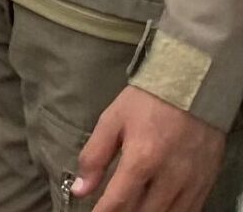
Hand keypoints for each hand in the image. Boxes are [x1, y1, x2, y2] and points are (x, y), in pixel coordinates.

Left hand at [72, 85, 226, 211]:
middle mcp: (170, 176)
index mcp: (142, 159)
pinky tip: (157, 208)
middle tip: (111, 209)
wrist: (193, 87)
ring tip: (130, 209)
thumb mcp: (112, 121)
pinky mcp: (206, 182)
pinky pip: (190, 211)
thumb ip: (94, 156)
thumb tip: (80, 189)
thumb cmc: (147, 102)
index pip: (118, 201)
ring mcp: (192, 182)